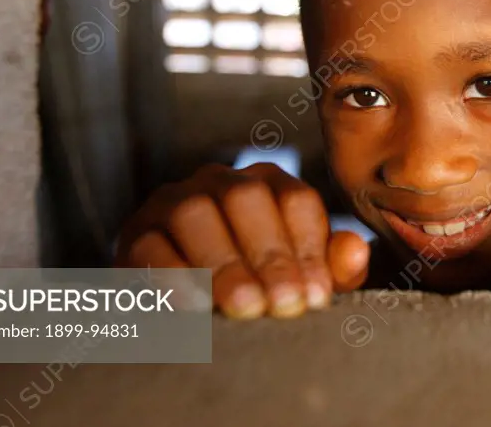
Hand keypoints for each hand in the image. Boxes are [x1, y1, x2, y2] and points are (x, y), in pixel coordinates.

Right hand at [115, 163, 369, 318]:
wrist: (185, 309)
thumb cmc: (257, 289)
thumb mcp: (300, 281)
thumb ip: (332, 268)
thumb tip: (355, 251)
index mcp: (268, 184)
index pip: (295, 200)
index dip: (308, 249)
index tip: (316, 298)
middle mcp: (220, 181)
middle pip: (247, 199)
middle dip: (269, 256)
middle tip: (282, 307)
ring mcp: (172, 201)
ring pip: (195, 212)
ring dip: (223, 263)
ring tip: (245, 307)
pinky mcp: (135, 233)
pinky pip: (150, 244)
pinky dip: (172, 274)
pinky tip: (195, 306)